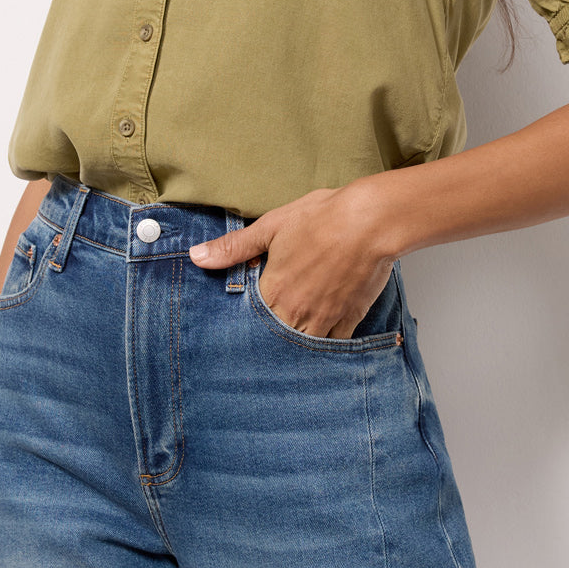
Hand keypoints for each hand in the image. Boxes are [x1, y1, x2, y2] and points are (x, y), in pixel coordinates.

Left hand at [189, 184, 392, 338]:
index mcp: (274, 290)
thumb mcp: (272, 226)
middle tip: (262, 342)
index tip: (243, 322)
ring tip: (289, 343)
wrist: (371, 221)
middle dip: (268, 339)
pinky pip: (334, 346)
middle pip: (275, 339)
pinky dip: (326, 349)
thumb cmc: (324, 218)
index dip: (245, 321)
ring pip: (302, 347)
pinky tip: (320, 344)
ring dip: (294, 346)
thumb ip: (234, 247)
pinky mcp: (349, 319)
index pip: (249, 320)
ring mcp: (325, 319)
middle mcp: (296, 311)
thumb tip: (197, 256)